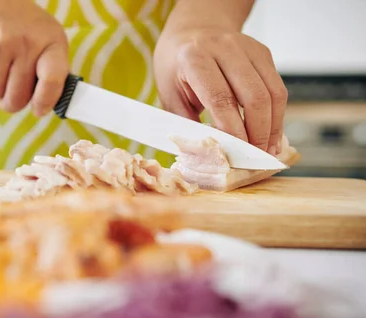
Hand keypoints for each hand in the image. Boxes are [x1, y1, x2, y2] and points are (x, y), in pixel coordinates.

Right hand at [0, 0, 68, 116]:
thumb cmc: (24, 28)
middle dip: (13, 102)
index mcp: (52, 42)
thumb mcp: (48, 41)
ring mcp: (0, 43)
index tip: (38, 110)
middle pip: (18, 97)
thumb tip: (43, 107)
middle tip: (12, 92)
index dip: (45, 101)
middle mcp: (27, 42)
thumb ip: (53, 73)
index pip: (52, 78)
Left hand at [154, 27, 287, 154]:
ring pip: (272, 92)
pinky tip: (271, 134)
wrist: (192, 31)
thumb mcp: (170, 94)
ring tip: (267, 151)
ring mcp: (248, 48)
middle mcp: (225, 48)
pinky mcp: (263, 53)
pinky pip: (277, 88)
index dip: (233, 129)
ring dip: (273, 127)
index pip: (221, 98)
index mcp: (195, 58)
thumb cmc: (176, 67)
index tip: (238, 154)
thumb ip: (186, 122)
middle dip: (258, 132)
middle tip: (255, 158)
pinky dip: (277, 115)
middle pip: (254, 95)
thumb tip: (208, 153)